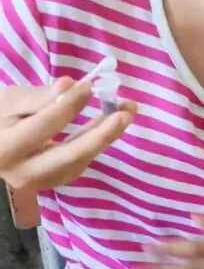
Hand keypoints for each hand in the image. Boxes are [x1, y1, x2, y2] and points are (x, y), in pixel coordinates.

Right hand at [0, 78, 134, 189]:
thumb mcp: (8, 101)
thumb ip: (38, 97)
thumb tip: (70, 85)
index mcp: (5, 148)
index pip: (45, 124)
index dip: (70, 105)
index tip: (89, 86)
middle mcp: (24, 173)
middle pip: (72, 153)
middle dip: (103, 132)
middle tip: (126, 112)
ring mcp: (41, 183)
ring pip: (82, 160)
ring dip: (106, 136)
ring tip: (125, 112)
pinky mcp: (54, 183)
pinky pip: (80, 163)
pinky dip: (95, 143)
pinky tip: (108, 125)